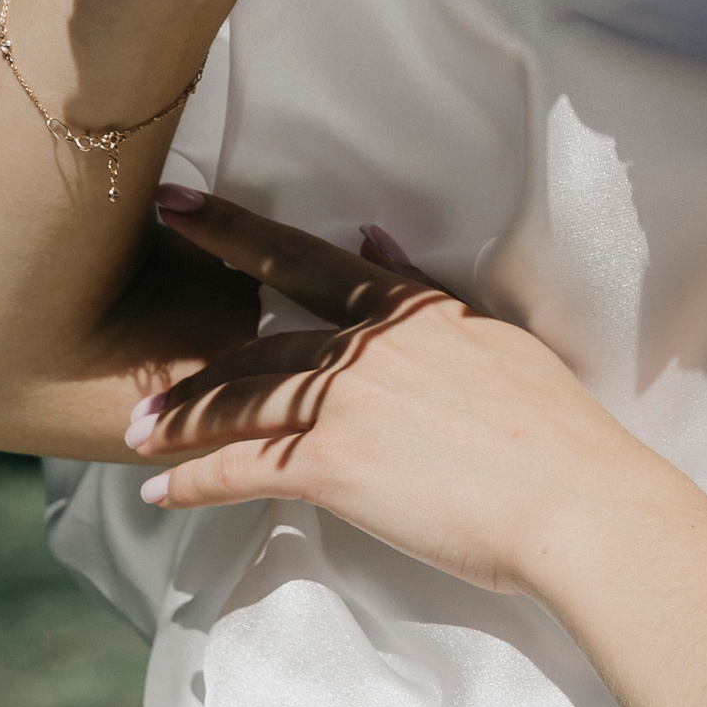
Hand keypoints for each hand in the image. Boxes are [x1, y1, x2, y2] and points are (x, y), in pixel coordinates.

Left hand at [125, 199, 643, 599]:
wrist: (575, 499)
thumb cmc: (555, 433)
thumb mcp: (495, 345)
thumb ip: (428, 297)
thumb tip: (375, 243)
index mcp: (411, 314)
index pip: (310, 260)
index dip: (238, 232)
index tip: (182, 207)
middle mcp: (369, 348)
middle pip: (258, 337)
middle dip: (189, 347)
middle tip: (130, 338)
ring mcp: (346, 404)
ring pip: (239, 401)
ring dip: (181, 419)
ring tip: (137, 432)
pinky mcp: (333, 467)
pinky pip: (242, 471)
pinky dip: (194, 481)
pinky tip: (160, 491)